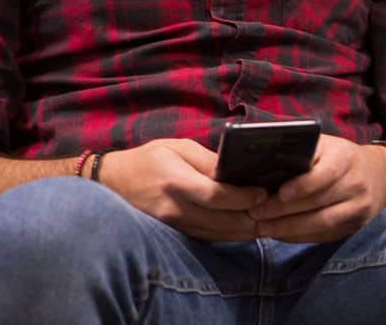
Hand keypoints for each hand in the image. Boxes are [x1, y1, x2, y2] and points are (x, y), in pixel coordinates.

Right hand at [99, 138, 266, 241]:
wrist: (111, 184)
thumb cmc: (148, 160)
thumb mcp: (178, 148)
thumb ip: (208, 160)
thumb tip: (237, 170)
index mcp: (176, 183)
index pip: (217, 196)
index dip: (244, 197)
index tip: (264, 193)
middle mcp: (174, 210)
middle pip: (223, 221)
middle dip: (252, 216)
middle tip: (274, 208)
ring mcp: (173, 227)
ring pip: (218, 235)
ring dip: (245, 229)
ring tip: (267, 219)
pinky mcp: (174, 235)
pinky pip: (207, 238)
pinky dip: (229, 234)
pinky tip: (245, 227)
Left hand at [246, 134, 385, 242]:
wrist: (379, 174)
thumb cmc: (339, 157)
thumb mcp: (325, 145)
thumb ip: (302, 151)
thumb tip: (264, 162)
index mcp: (346, 158)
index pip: (326, 174)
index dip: (302, 186)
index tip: (279, 193)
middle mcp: (356, 184)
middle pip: (319, 203)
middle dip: (283, 211)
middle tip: (256, 213)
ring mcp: (358, 208)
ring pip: (322, 223)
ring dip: (288, 228)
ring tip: (262, 228)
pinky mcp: (355, 227)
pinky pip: (324, 235)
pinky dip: (299, 237)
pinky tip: (280, 234)